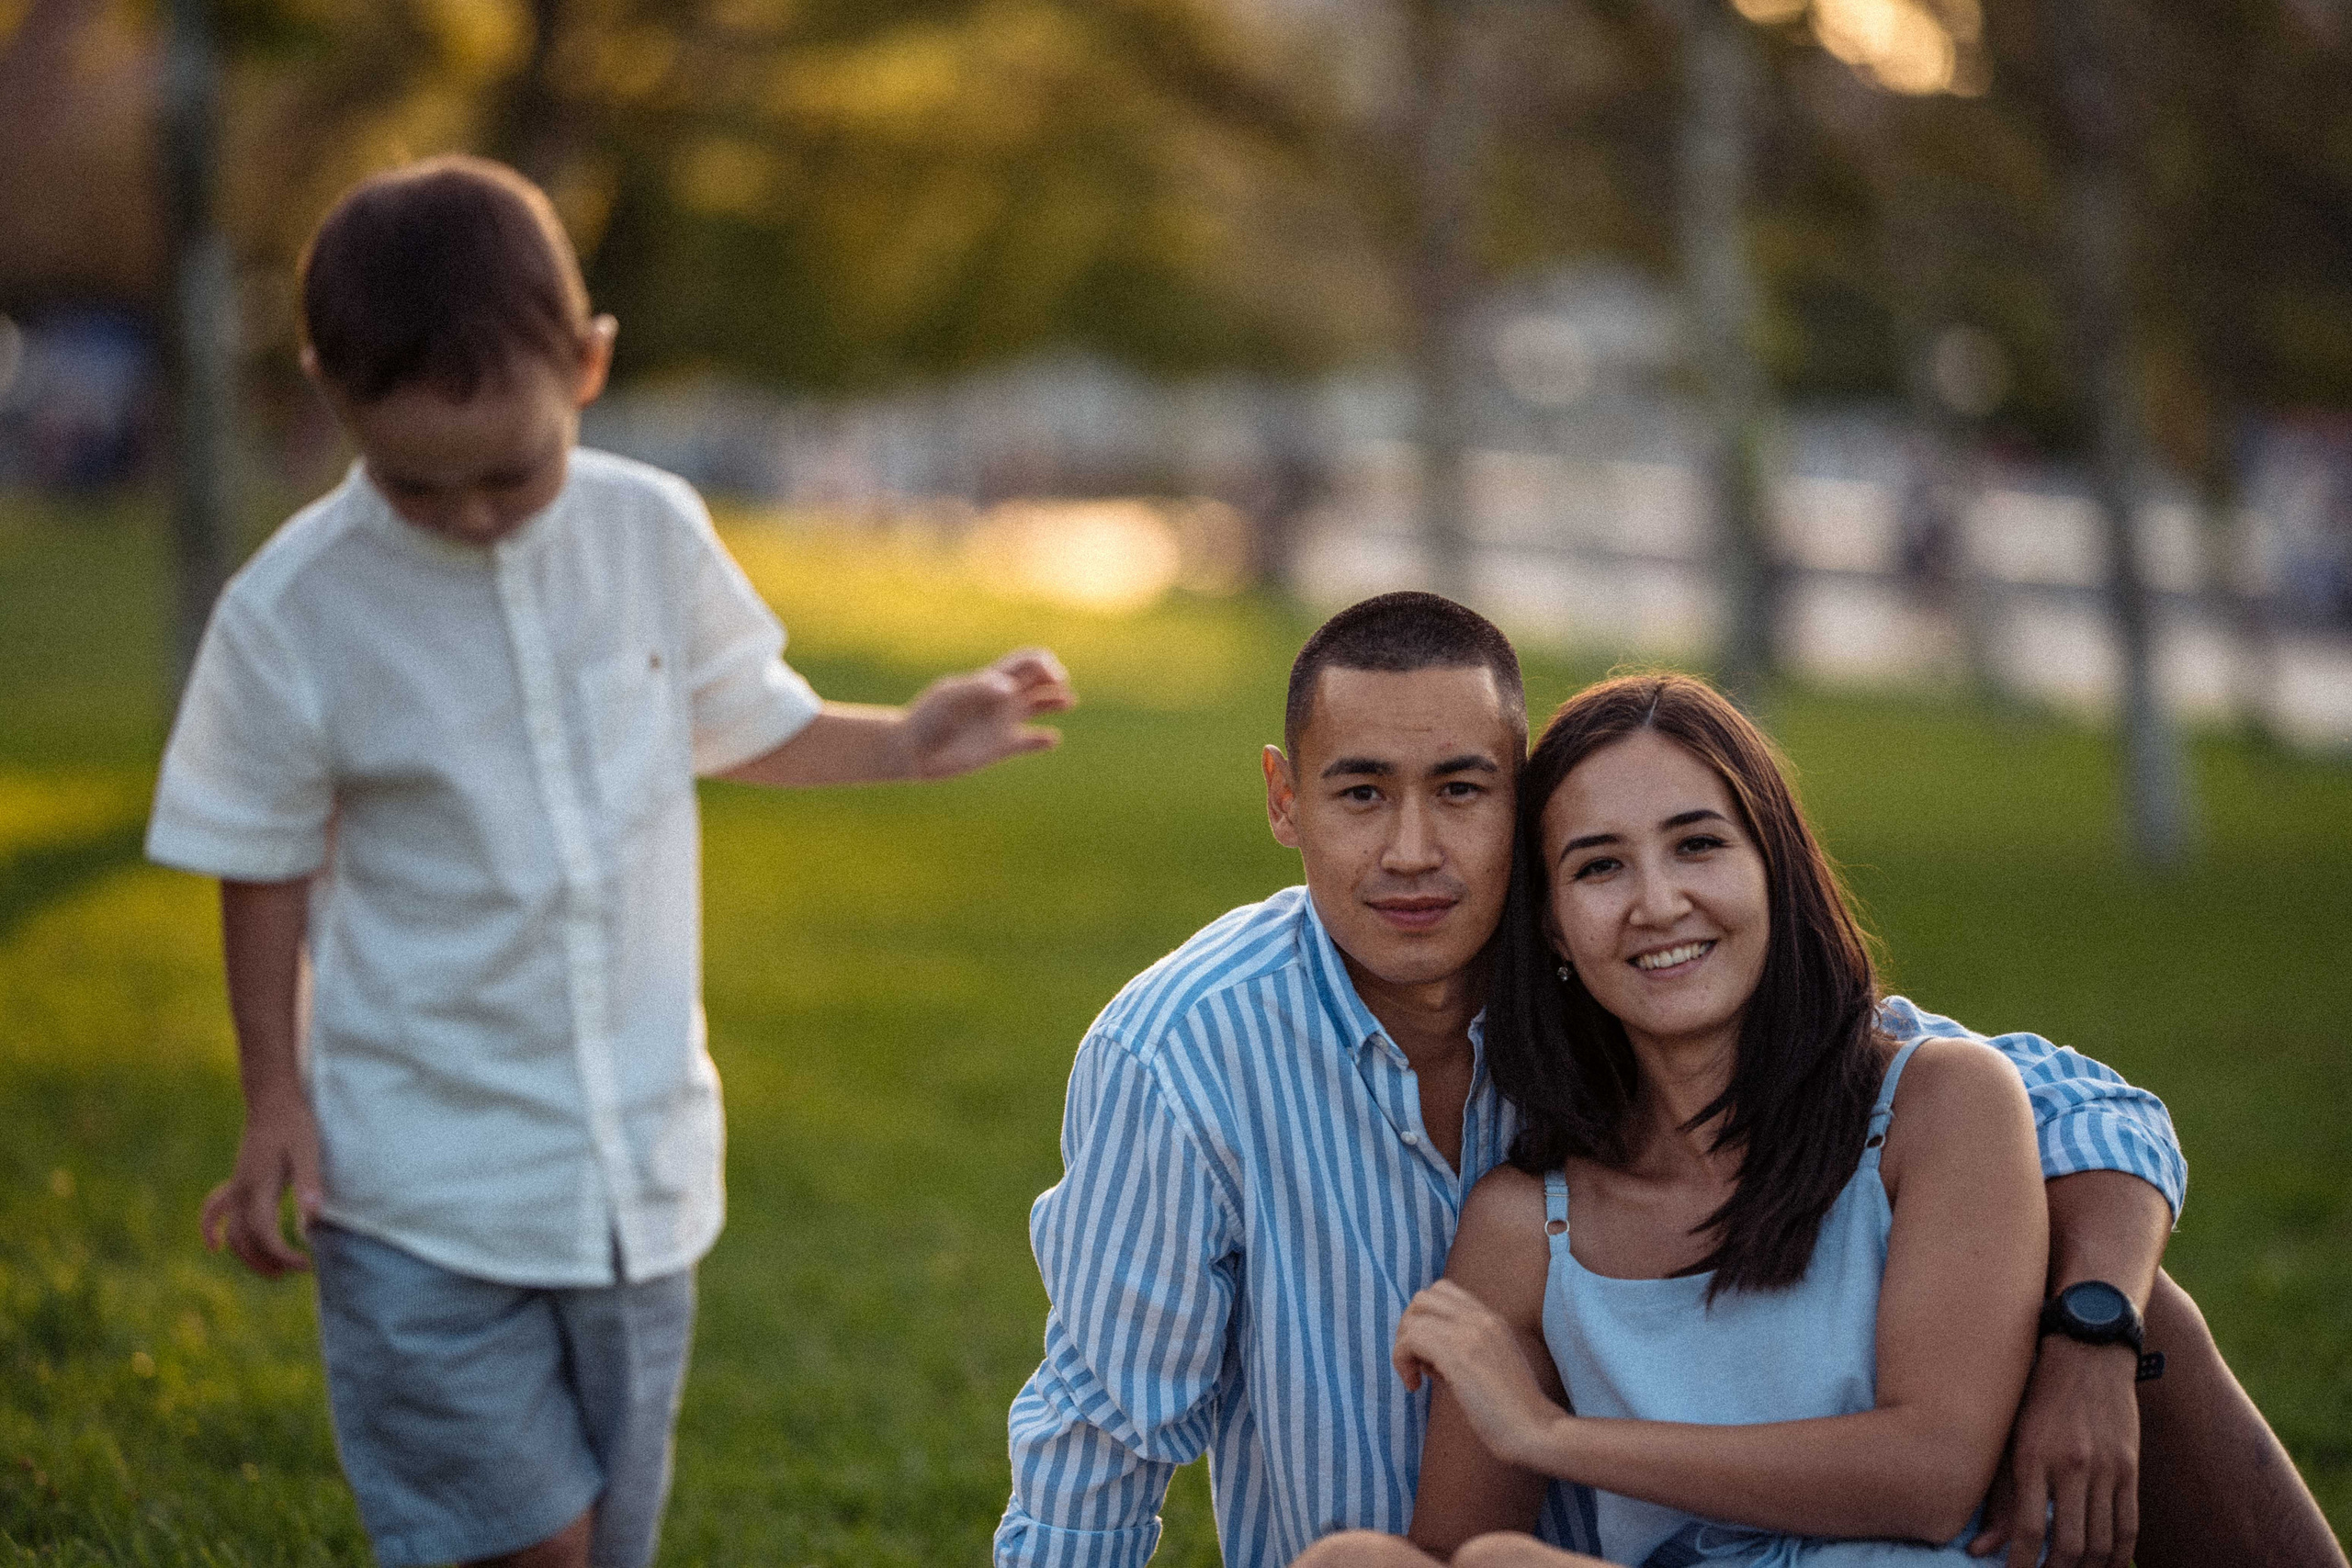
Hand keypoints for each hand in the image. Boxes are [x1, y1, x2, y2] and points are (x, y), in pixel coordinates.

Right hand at [200, 1095, 324, 1277]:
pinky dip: (210, 1229)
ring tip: (275, 1270)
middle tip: (296, 1271)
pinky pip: (213, 1210)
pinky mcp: (237, 1181)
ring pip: (231, 1232)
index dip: (283, 1255)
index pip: (264, 1234)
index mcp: (258, 1187)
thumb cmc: (294, 1124)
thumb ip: (308, 1182)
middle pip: (244, 1240)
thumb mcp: (308, 1151)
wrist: (273, 1100)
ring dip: (248, 1254)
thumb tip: (313, 1216)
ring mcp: (236, 1187)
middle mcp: (241, 1192)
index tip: (307, 1264)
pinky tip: (214, 1246)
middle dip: (266, 1262)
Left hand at [898, 648, 1074, 778]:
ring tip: (1069, 701)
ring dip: (1054, 702)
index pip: (1025, 662)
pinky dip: (1041, 740)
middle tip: (1061, 687)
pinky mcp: (999, 748)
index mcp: (990, 681)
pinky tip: (1053, 739)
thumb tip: (1010, 689)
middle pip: (1036, 681)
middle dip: (1053, 679)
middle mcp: (1000, 700)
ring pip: (1035, 707)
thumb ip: (980, 689)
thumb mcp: (950, 698)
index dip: (1043, 663)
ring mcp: (1001, 723)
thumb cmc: (927, 718)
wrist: (912, 751)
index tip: (1050, 677)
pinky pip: (1026, 742)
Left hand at [1393, 1280, 1563, 1468]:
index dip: (1426, 1319)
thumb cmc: (1513, 1413)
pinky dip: (1402, 1360)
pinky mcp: (1458, 1353)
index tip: (1429, 1355)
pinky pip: (1411, 1338)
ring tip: (1417, 1376)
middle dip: (1409, 1327)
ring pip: (1414, 1314)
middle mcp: (1482, 1317)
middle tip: (1416, 1363)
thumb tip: (1427, 1356)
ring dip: (1404, 1344)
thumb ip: (1464, 1352)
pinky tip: (1415, 1386)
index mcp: (1493, 1319)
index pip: (1444, 1292)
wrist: (1536, 1431)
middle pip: (1424, 1297)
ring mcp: (1471, 1332)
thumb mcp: (1491, 1368)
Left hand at [1968, 1336, 2139, 1567]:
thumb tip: (1978, 1551)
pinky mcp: (2130, 1468)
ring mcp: (2106, 1467)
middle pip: (2068, 1545)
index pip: (2026, 1530)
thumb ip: (1996, 1494)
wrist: (2087, 1350)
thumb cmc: (2034, 1392)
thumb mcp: (2007, 1433)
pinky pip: (2129, 1526)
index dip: (2019, 1565)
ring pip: (2100, 1542)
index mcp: (2032, 1456)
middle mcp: (2071, 1465)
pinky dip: (2119, 1556)